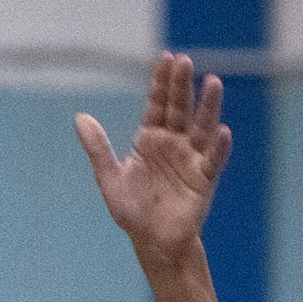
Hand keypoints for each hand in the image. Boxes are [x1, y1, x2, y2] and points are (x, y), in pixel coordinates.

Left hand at [75, 52, 232, 264]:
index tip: (166, 58)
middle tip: (186, 61)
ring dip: (208, 106)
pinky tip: (223, 131)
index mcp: (149, 139)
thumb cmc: (132, 211)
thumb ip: (97, 149)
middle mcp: (172, 144)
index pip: (157, 104)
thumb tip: (79, 117)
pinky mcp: (204, 179)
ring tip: (213, 83)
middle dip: (182, 85)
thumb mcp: (109, 178)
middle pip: (179, 108)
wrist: (153, 242)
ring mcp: (191, 159)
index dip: (161, 82)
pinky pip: (213, 159)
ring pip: (201, 127)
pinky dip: (219, 146)